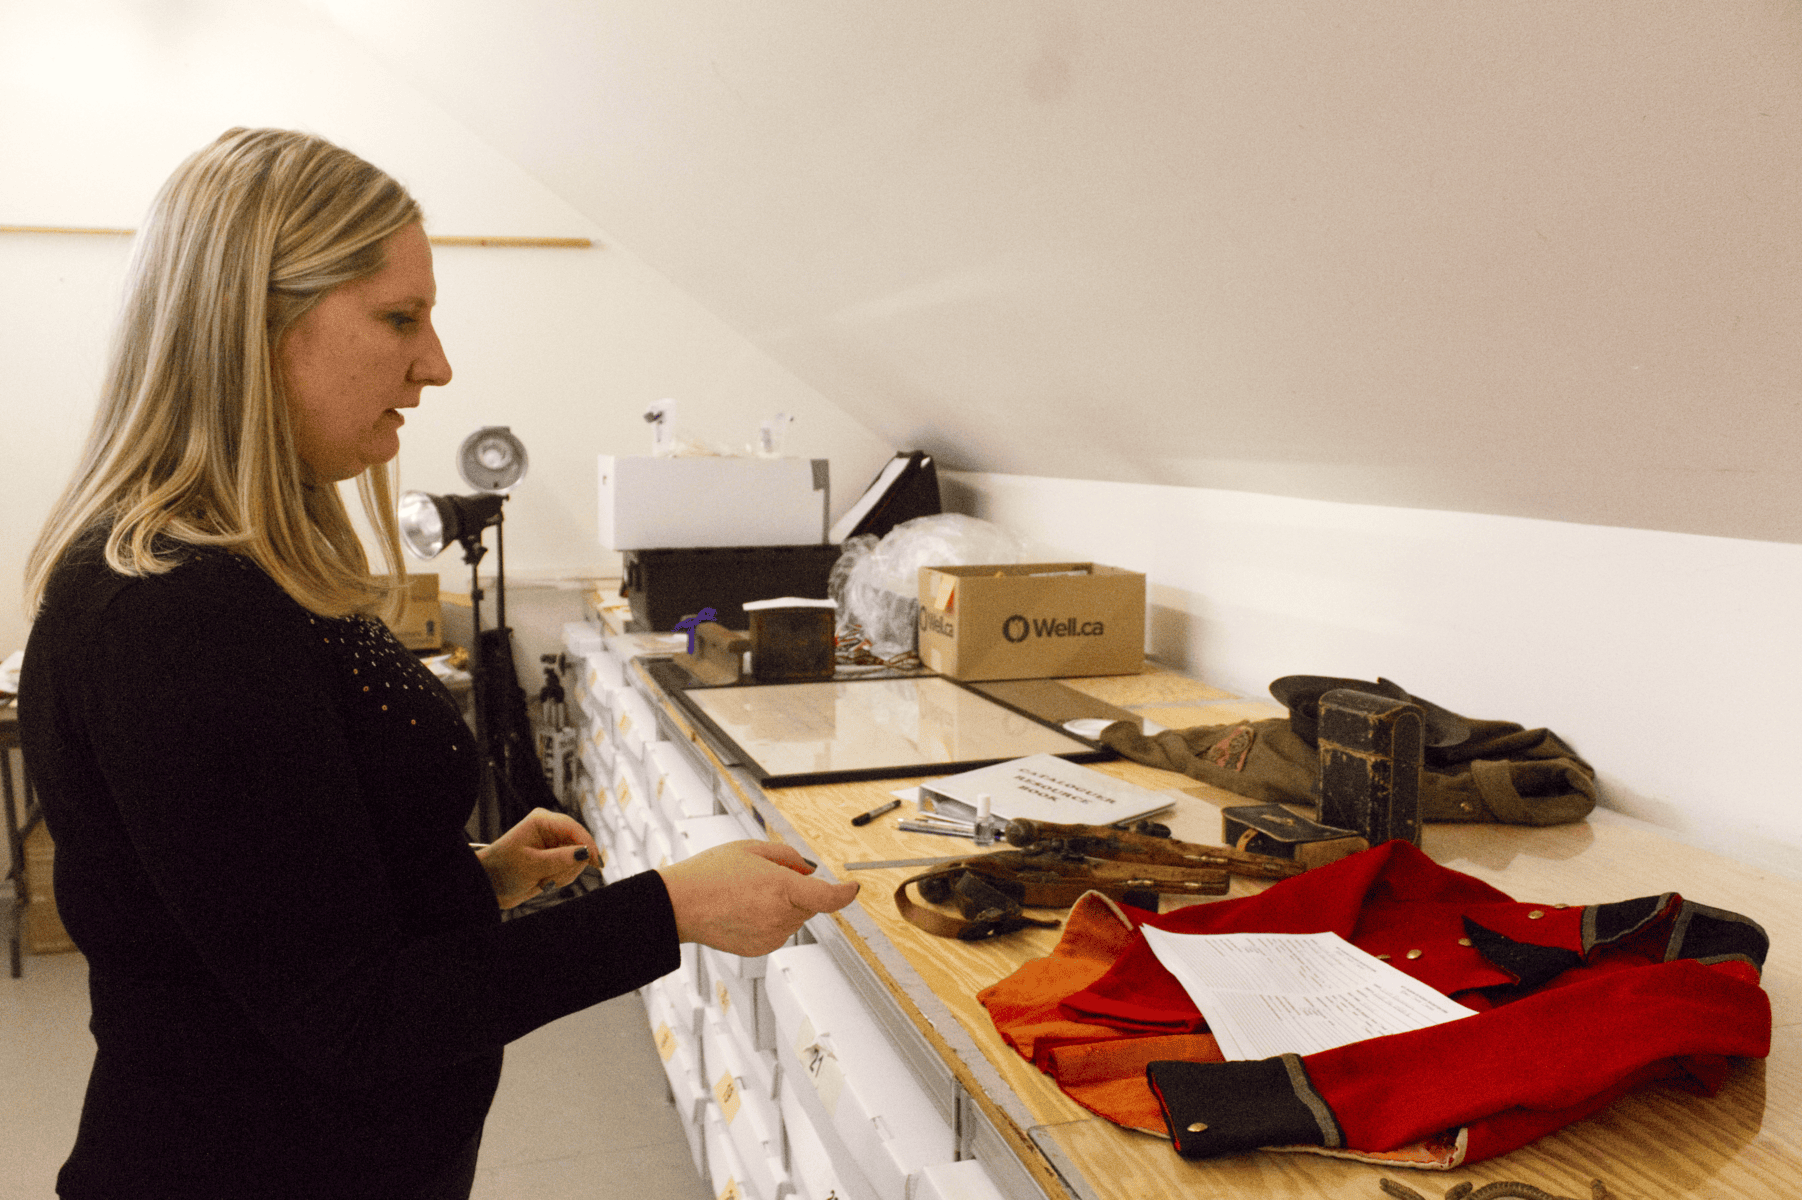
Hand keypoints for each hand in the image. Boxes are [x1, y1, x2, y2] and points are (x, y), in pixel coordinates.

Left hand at [475, 807, 599, 909]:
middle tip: (552, 878)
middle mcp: (550, 830)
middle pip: (579, 845)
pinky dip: (562, 878)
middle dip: (570, 865)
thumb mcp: (531, 865)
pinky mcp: (555, 859)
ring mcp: (553, 845)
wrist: (489, 885)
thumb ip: (560, 859)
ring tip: (544, 880)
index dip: (587, 844)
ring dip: (564, 874)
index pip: (573, 828)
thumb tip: (585, 853)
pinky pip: (571, 868)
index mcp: (542, 821)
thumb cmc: (502, 869)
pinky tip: (545, 882)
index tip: (595, 861)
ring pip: (577, 859)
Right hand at [657, 841, 859, 956]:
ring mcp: (771, 936)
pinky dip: (770, 920)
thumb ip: (788, 857)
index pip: (828, 897)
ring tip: (747, 894)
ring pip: (794, 917)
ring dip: (783, 906)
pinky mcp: (761, 948)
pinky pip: (778, 931)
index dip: (845, 893)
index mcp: (782, 888)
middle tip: (763, 877)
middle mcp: (780, 916)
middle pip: (809, 904)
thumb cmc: (710, 873)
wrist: (679, 905)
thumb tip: (808, 871)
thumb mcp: (752, 848)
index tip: (853, 888)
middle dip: (797, 890)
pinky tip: (743, 910)